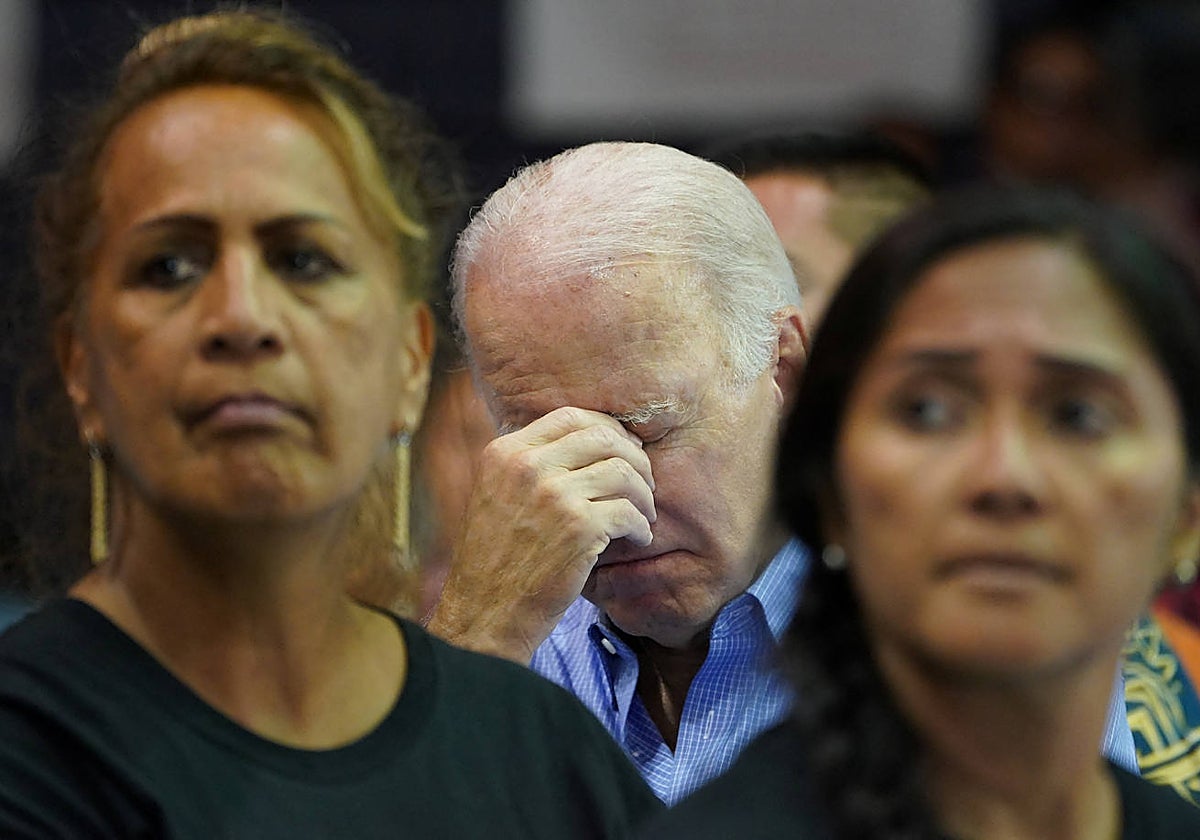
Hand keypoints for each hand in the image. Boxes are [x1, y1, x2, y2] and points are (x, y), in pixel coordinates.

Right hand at [426, 406, 655, 662]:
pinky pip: (630, 511)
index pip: (571, 417)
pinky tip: (637, 540)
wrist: (486, 615)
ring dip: (643, 494)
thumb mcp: (497, 495)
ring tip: (642, 516)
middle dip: (634, 458)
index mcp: (505, 453)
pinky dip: (641, 527)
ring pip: (624, 471)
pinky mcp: (578, 528)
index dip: (607, 430)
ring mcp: (553, 495)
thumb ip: (530, 465)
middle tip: (644, 485)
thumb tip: (588, 438)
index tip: (623, 452)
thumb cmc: (497, 561)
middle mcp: (526, 466)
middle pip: (604, 437)